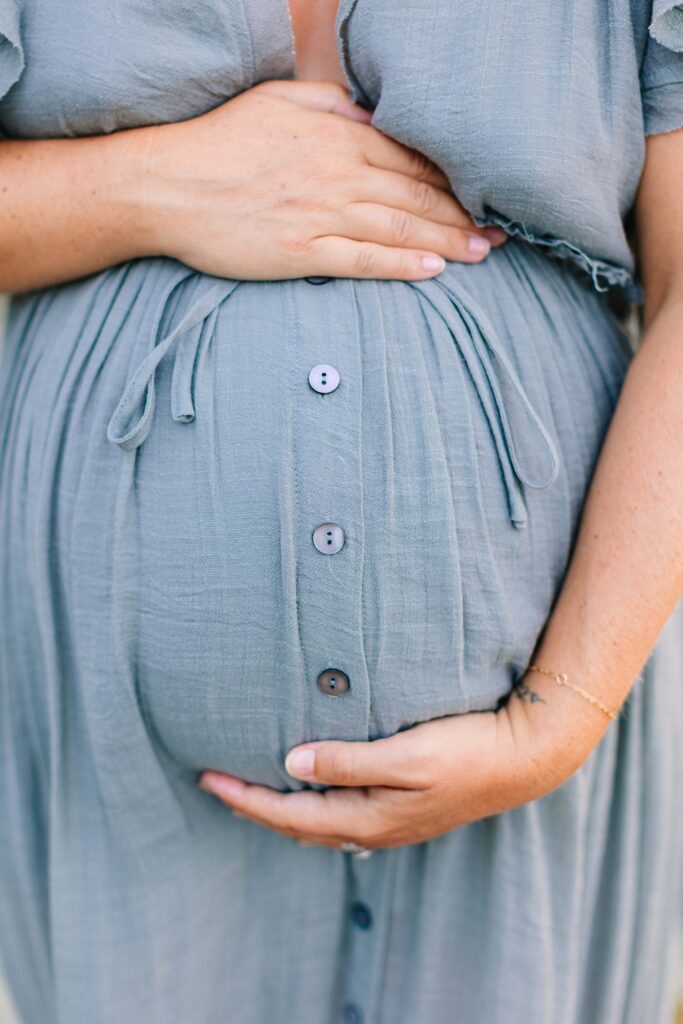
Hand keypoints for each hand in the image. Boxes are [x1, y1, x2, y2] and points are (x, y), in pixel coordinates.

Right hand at [136, 79, 505, 281]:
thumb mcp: (278, 100)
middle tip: (499, 234)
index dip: (453, 180)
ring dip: (447, 242)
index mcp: (337, 136)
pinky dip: (402, 265)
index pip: (410, 159)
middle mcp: (338, 175)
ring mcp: (321, 215)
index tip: (481, 194)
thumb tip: (372, 116)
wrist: (167, 185)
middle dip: (463, 215)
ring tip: (481, 254)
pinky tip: (434, 271)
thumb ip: (332, 107)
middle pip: (416, 197)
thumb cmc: (221, 141)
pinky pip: (363, 260)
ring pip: (399, 229)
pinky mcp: (301, 252)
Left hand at [198, 683, 603, 849]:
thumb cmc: (466, 750)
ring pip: (319, 823)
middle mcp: (374, 828)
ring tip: (253, 790)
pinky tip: (312, 788)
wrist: (523, 759)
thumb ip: (347, 761)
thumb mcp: (405, 754)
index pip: (289, 813)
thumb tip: (292, 762)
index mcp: (368, 817)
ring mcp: (391, 822)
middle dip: (255, 807)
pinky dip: (312, 806)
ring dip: (281, 809)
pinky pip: (341, 815)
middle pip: (297, 825)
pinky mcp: (404, 810)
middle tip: (217, 784)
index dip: (246, 798)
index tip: (209, 779)